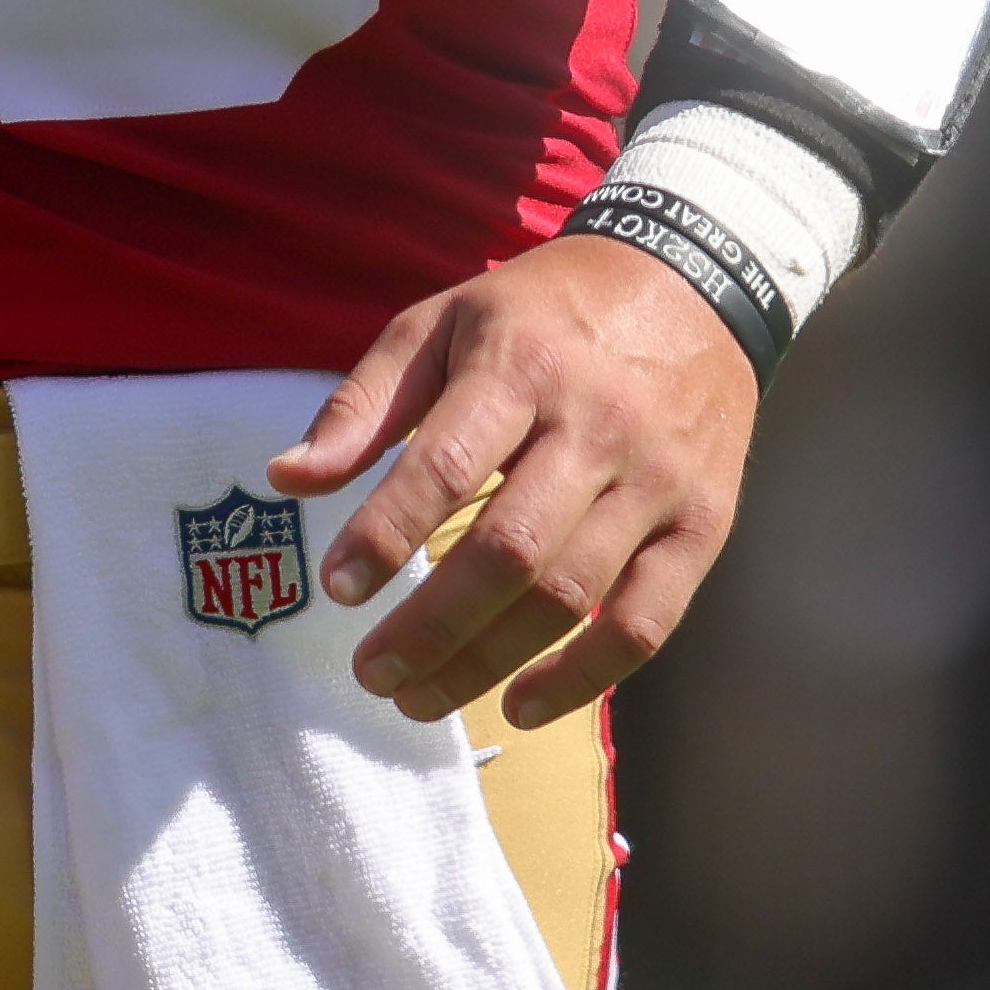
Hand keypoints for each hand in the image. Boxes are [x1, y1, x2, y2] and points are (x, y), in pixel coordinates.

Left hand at [274, 230, 757, 730]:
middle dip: (432, 626)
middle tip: (373, 672)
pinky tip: (522, 704)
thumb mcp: (443, 322)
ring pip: (570, 597)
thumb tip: (287, 478)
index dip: (388, 533)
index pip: (449, 464)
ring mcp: (657, 480)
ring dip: (488, 663)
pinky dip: (584, 678)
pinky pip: (646, 623)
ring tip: (419, 698)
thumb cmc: (542, 313)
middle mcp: (597, 424)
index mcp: (521, 364)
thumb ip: (364, 403)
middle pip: (511, 550)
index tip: (338, 588)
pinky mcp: (702, 525)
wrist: (692, 285)